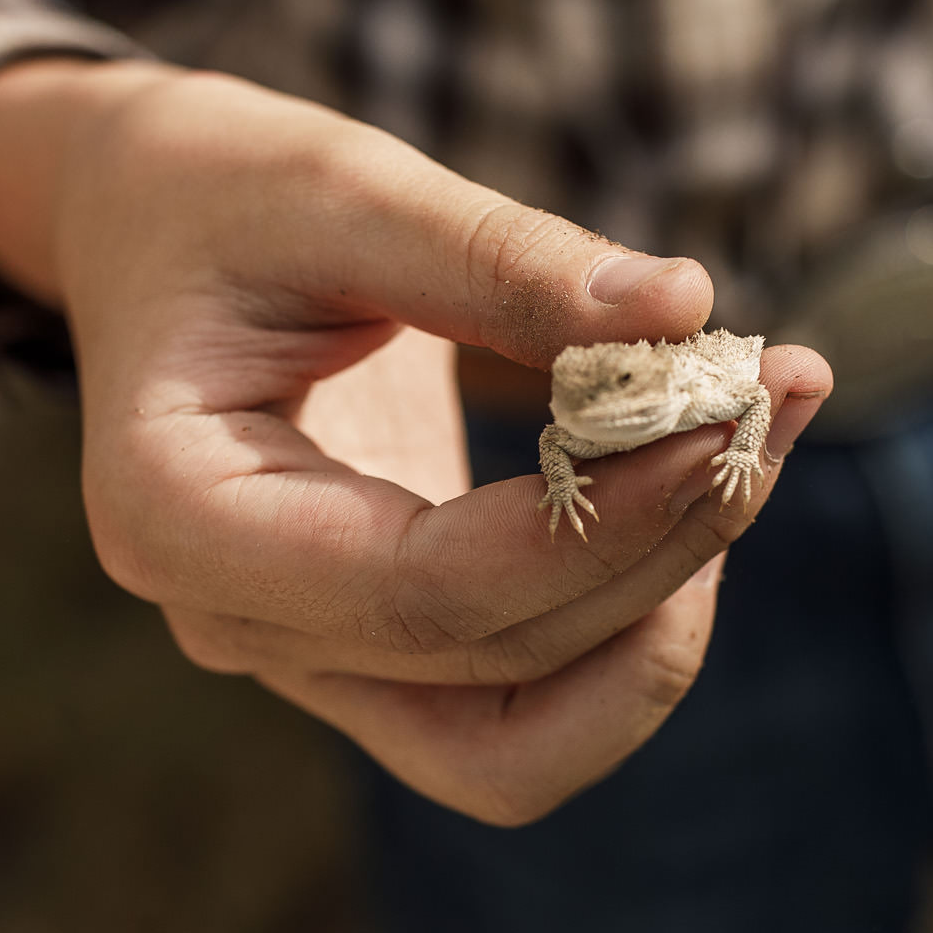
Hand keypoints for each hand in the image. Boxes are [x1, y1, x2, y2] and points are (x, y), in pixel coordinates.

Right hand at [0, 60, 829, 822]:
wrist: (156, 233)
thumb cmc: (225, 194)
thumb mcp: (342, 185)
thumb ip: (500, 254)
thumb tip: (686, 307)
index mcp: (175, 513)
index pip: (422, 590)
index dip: (598, 522)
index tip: (731, 411)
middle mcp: (230, 622)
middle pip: (490, 664)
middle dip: (661, 546)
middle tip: (776, 394)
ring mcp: (304, 658)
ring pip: (520, 746)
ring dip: (660, 629)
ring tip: (751, 458)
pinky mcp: (377, 654)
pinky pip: (523, 711)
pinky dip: (626, 632)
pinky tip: (688, 499)